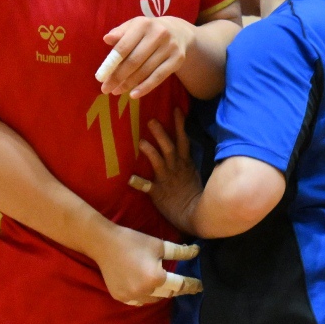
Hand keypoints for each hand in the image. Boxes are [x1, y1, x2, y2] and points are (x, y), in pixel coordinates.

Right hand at [91, 225, 199, 305]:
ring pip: (154, 300)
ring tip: (159, 282)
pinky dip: (145, 296)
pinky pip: (139, 301)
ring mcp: (131, 297)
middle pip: (168, 294)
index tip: (200, 286)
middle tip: (178, 281)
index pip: (180, 286)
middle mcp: (145, 291)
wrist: (104, 244)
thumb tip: (197, 253)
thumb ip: (180, 252)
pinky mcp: (121, 297)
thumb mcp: (159, 245)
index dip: (192, 285)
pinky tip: (144, 286)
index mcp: (156, 278)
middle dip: (174, 287)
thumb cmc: (133, 241)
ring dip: (159, 293)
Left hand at [97, 15, 195, 99]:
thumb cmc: (149, 31)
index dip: (111, 63)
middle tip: (106, 89)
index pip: (123, 46)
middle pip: (134, 61)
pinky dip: (145, 88)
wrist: (179, 31)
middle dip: (118, 77)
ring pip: (145, 70)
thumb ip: (120, 33)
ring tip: (117, 91)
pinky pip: (159, 77)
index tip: (100, 77)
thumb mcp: (134, 26)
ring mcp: (170, 47)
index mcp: (143, 24)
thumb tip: (106, 39)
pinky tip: (133, 95)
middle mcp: (158, 34)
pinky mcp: (178, 59)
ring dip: (129, 84)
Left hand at [128, 118, 203, 233]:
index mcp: (185, 162)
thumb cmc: (194, 195)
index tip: (176, 109)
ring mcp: (166, 179)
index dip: (179, 124)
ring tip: (141, 142)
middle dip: (161, 133)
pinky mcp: (158, 192)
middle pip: (169, 146)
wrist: (195, 214)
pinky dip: (139, 183)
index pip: (183, 140)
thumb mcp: (194, 174)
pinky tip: (129, 179)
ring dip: (150, 151)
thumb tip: (182, 147)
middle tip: (151, 121)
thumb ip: (187, 160)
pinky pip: (147, 187)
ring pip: (158, 161)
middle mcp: (175, 167)